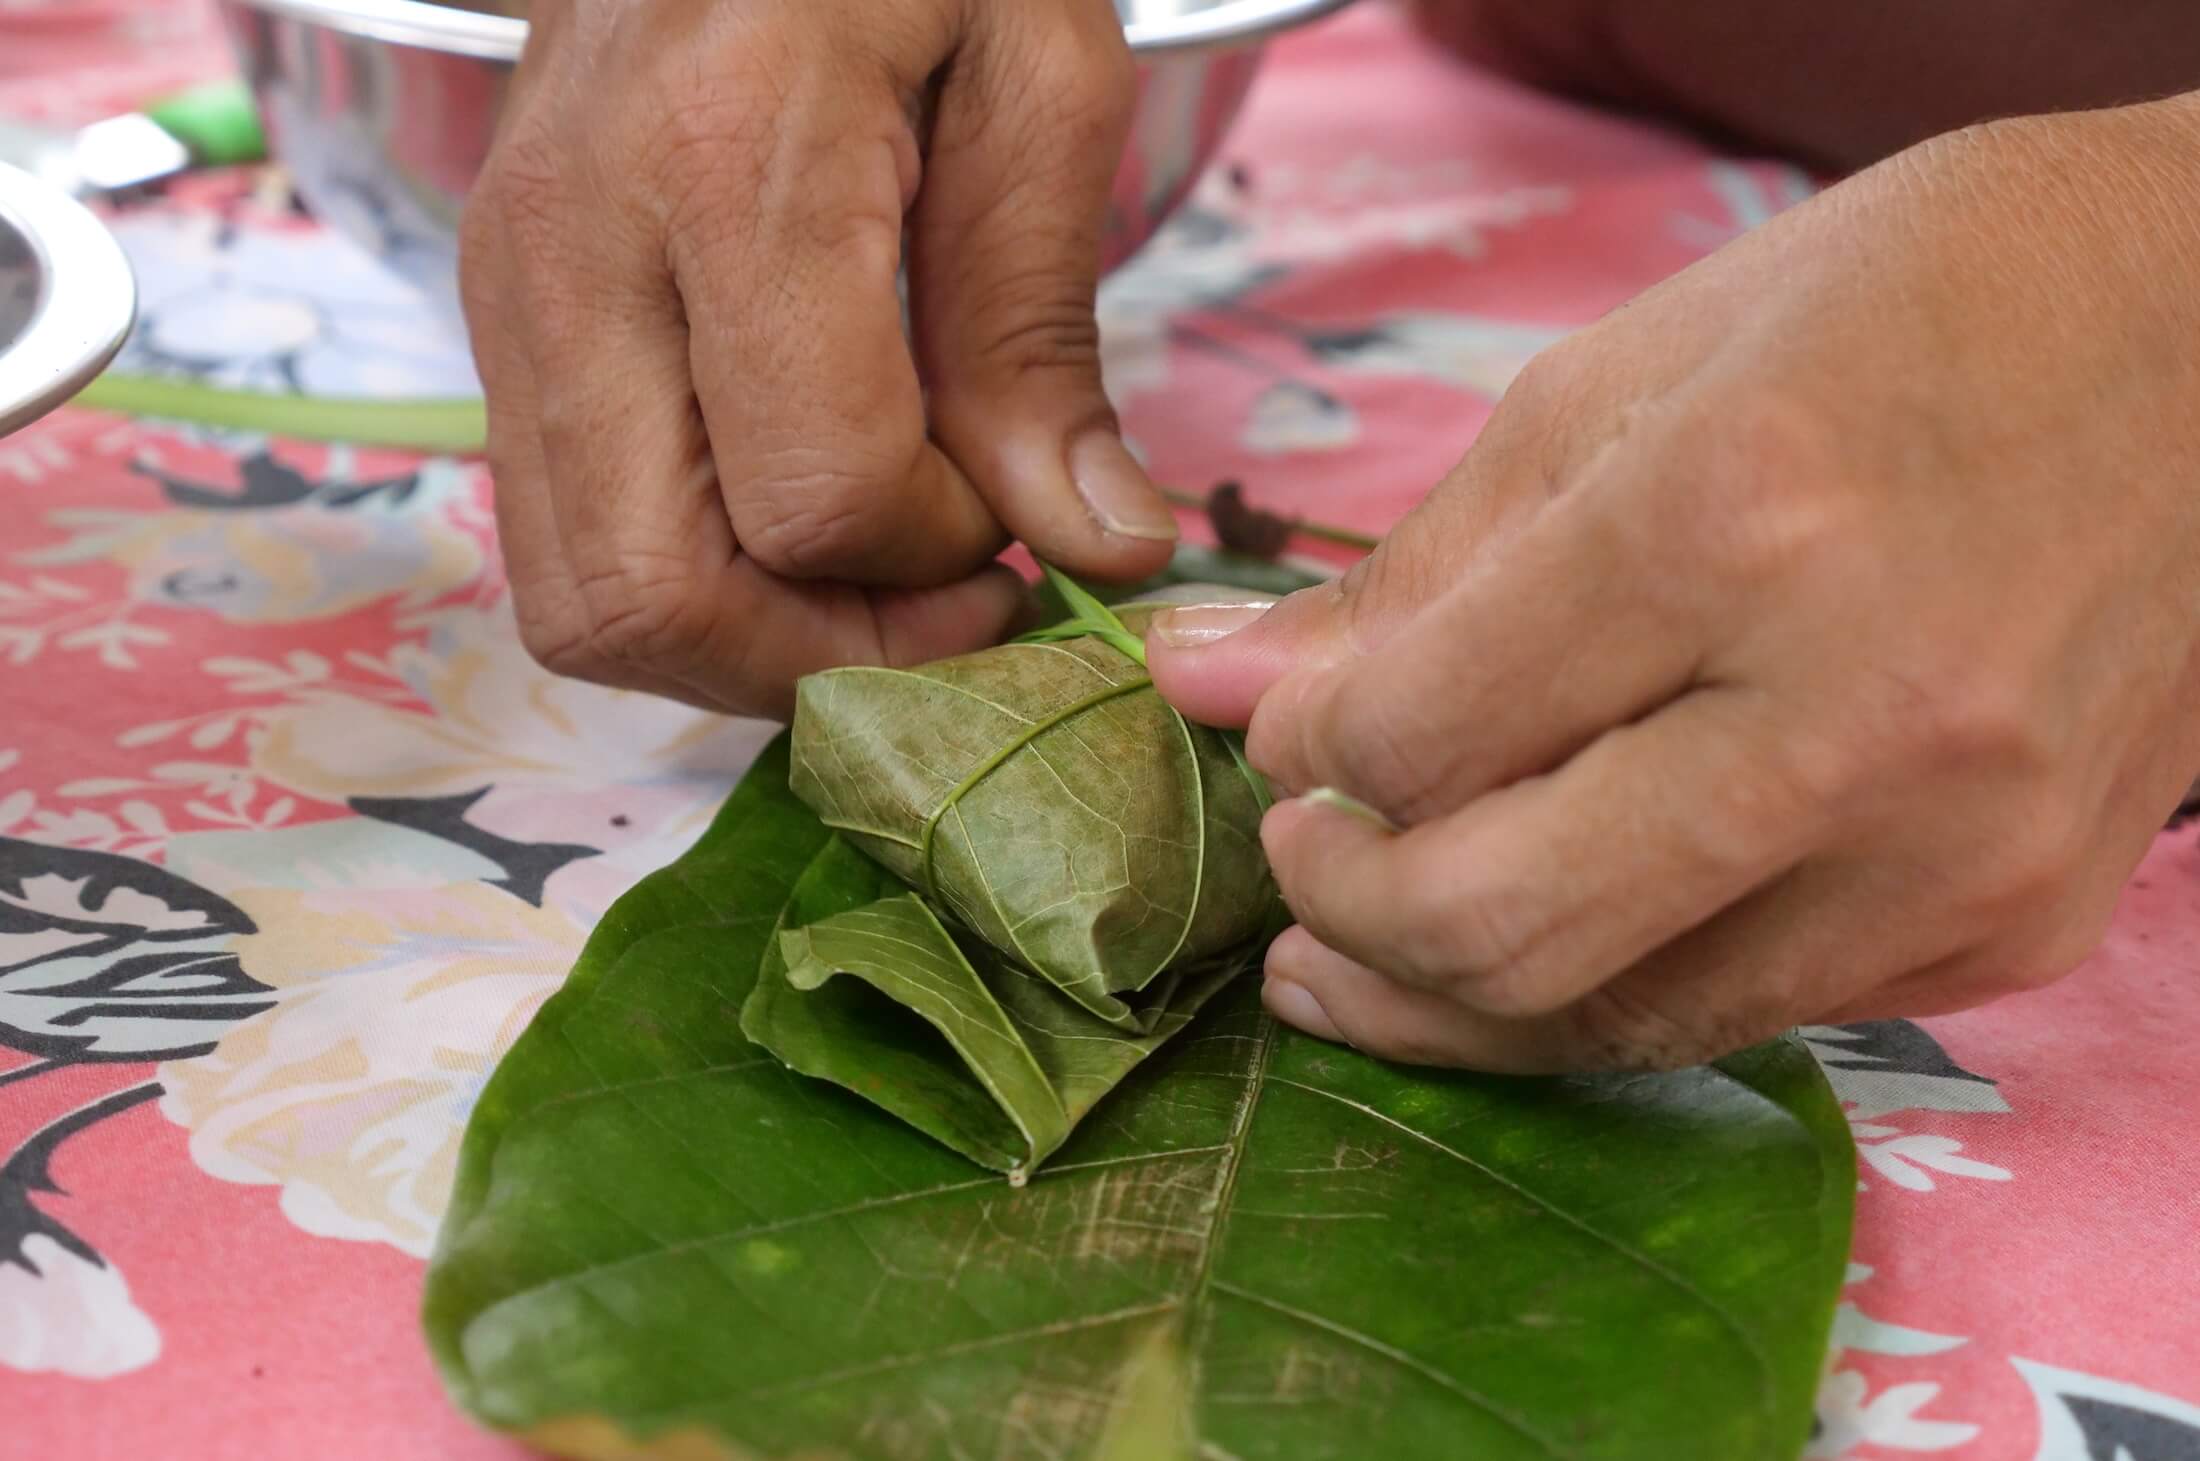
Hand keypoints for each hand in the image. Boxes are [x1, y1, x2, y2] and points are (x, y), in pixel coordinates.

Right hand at [465, 0, 1176, 717]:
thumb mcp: (1038, 75)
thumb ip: (1041, 330)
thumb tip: (1095, 545)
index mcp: (727, 163)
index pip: (821, 496)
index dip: (945, 554)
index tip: (1019, 507)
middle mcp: (574, 249)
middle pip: (652, 599)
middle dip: (826, 659)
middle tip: (946, 608)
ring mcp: (507, 291)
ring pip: (582, 604)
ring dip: (751, 648)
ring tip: (875, 578)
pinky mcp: (494, 318)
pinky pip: (564, 540)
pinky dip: (690, 587)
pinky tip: (791, 528)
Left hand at [1148, 99, 2199, 1071]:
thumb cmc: (1924, 304)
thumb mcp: (1630, 375)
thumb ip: (1413, 564)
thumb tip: (1223, 682)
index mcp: (1735, 520)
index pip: (1420, 733)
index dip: (1303, 748)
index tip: (1285, 723)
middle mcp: (1855, 716)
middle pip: (1496, 924)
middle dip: (1341, 909)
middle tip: (1291, 859)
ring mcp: (1954, 850)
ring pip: (1614, 1020)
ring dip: (1445, 998)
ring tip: (1358, 948)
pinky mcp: (2011, 926)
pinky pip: (1744, 1014)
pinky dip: (1607, 990)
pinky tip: (1544, 929)